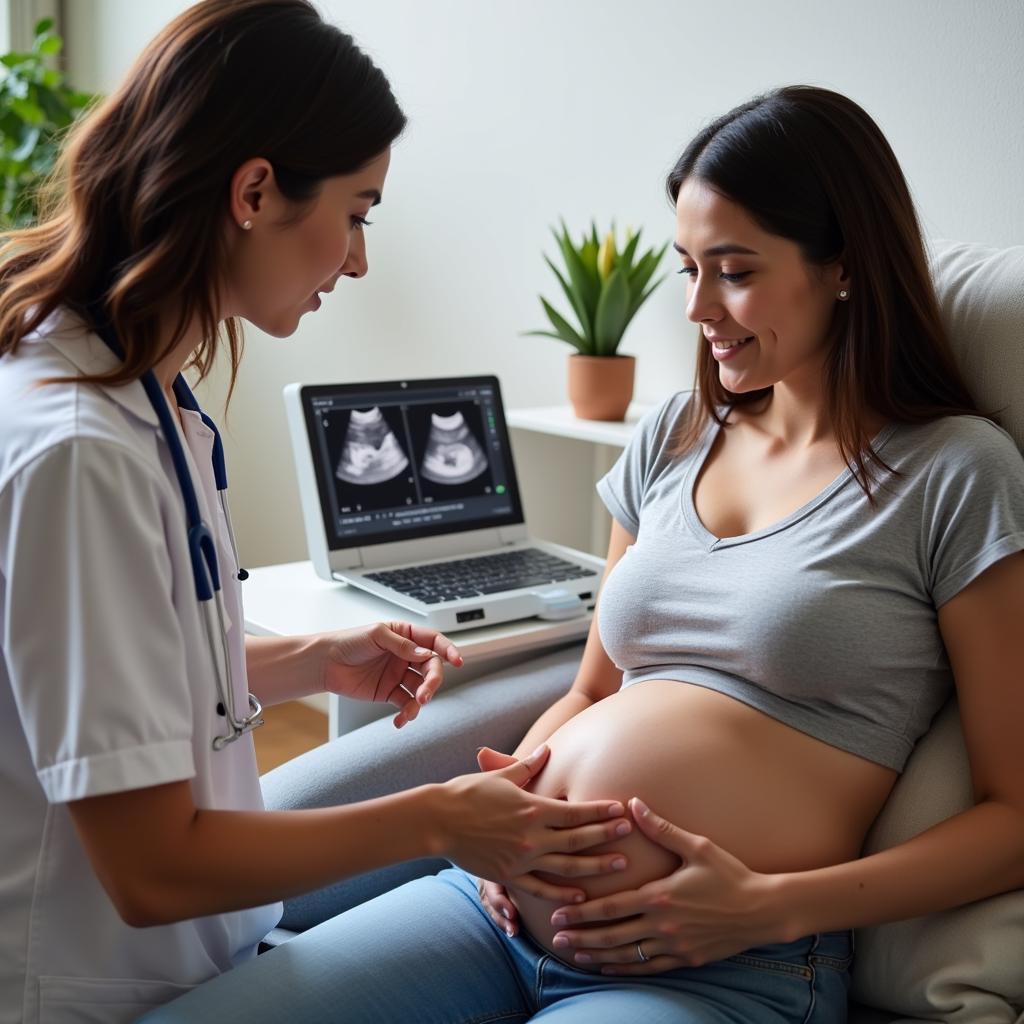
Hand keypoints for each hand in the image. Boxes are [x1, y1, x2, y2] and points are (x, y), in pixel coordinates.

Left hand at [321, 622, 462, 727]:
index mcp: (406, 635)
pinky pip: (405, 704)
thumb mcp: (377, 635)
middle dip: (432, 682)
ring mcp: (399, 675)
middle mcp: (406, 655)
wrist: (325, 663)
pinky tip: (401, 720)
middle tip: (425, 694)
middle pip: (431, 668)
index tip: (457, 661)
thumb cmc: (348, 642)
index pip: (434, 642)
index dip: (448, 650)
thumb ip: (402, 645)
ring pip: (421, 688)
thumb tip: (427, 655)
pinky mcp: (389, 693)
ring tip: (413, 708)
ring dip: (421, 699)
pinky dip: (407, 713)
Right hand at [436, 745, 632, 883]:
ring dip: (596, 866)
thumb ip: (527, 767)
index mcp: (532, 808)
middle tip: (630, 832)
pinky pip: (542, 889)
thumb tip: (546, 751)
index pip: (576, 810)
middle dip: (607, 835)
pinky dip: (563, 893)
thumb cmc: (467, 792)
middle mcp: (532, 836)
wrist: (437, 821)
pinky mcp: (509, 875)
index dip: (600, 810)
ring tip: (620, 866)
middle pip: (579, 838)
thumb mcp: (501, 777)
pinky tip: (581, 896)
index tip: (621, 808)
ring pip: (567, 866)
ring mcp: (522, 859)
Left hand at [548, 798, 774, 972]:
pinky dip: (626, 969)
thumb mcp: (697, 846)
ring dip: (599, 956)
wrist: (763, 910)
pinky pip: (649, 968)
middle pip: (613, 935)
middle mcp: (662, 925)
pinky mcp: (686, 959)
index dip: (582, 912)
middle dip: (582, 936)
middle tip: (557, 937)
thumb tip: (633, 803)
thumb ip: (661, 828)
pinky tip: (610, 968)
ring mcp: (674, 946)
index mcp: (660, 896)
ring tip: (575, 955)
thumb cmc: (730, 874)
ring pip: (627, 956)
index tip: (559, 913)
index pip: (612, 907)